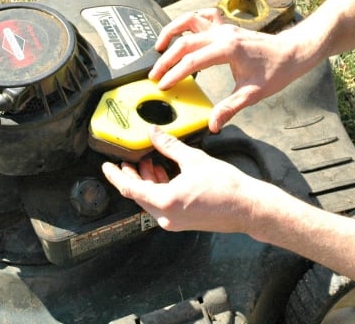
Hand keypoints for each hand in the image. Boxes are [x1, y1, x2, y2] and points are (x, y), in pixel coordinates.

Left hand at [101, 126, 266, 233]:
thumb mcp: (194, 159)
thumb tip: (153, 133)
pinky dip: (159, 188)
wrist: (248, 207)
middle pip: (138, 194)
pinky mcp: (183, 221)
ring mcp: (174, 221)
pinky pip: (162, 204)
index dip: (115, 176)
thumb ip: (169, 146)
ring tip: (149, 162)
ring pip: (150, 199)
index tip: (105, 166)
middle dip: (131, 175)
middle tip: (127, 160)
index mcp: (165, 201)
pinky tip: (164, 173)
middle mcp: (166, 216)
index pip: (129, 188)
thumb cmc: (226, 187)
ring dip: (147, 181)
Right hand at [149, 8, 313, 131]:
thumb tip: (213, 124)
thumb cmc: (277, 70)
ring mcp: (224, 28)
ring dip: (171, 31)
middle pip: (184, 42)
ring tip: (159, 47)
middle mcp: (223, 34)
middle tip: (154, 75)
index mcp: (227, 49)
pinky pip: (203, 16)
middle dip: (166, 59)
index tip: (163, 85)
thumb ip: (229, 108)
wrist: (293, 52)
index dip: (174, 74)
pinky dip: (189, 22)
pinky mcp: (227, 27)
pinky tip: (182, 32)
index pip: (192, 61)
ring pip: (189, 21)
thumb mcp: (253, 94)